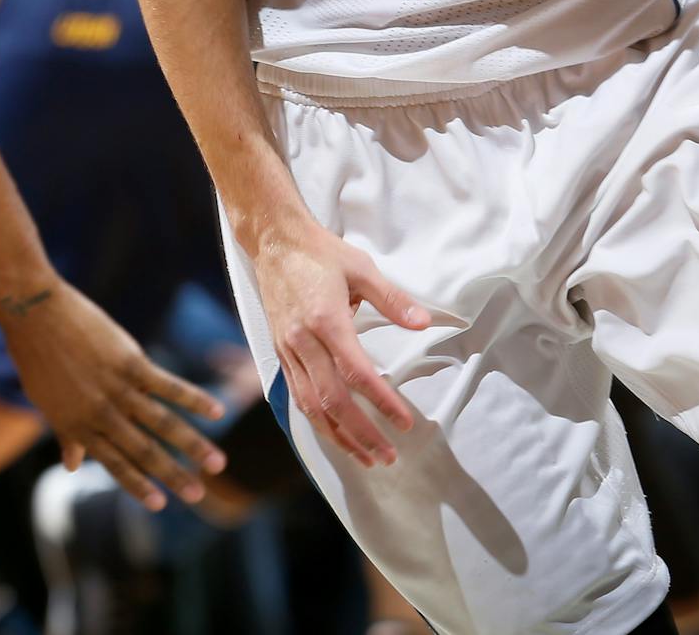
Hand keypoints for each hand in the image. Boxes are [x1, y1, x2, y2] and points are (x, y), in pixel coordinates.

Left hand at [0, 279, 228, 509]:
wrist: (34, 313)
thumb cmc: (36, 356)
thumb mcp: (45, 402)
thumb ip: (66, 434)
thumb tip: (71, 467)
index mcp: (79, 426)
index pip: (115, 464)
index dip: (138, 485)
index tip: (161, 505)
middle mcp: (100, 414)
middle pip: (144, 451)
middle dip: (174, 476)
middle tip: (199, 496)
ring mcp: (117, 389)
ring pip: (163, 424)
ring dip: (193, 446)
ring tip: (218, 464)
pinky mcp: (131, 362)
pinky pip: (168, 386)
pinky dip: (194, 399)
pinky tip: (217, 411)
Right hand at [253, 220, 428, 465]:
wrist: (273, 241)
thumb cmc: (320, 252)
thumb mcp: (361, 268)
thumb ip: (393, 299)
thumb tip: (424, 323)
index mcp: (325, 320)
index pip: (356, 373)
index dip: (381, 402)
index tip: (404, 422)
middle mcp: (303, 341)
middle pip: (332, 400)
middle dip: (361, 433)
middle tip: (388, 455)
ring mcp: (288, 350)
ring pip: (311, 405)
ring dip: (338, 436)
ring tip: (365, 457)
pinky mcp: (280, 352)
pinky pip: (298, 395)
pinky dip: (317, 420)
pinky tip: (335, 432)